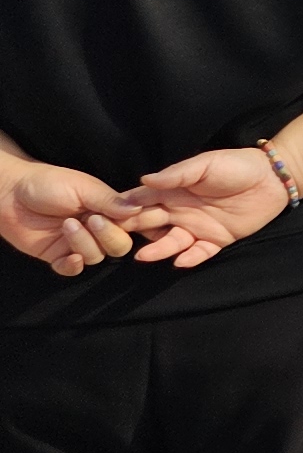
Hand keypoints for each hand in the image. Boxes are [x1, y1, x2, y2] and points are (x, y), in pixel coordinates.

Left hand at [4, 161, 135, 273]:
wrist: (11, 192)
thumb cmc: (49, 183)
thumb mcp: (83, 187)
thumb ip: (110, 201)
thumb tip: (139, 209)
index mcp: (109, 210)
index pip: (134, 223)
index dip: (138, 225)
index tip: (132, 220)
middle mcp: (98, 229)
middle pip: (120, 246)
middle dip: (110, 236)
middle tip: (93, 220)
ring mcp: (78, 243)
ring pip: (97, 256)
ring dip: (84, 243)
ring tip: (67, 224)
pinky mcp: (57, 256)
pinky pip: (73, 270)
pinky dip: (73, 266)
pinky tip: (69, 256)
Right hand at [112, 147, 290, 268]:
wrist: (273, 178)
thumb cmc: (236, 165)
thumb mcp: (205, 165)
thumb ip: (176, 174)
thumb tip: (143, 180)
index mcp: (172, 192)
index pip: (141, 202)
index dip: (122, 209)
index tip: (100, 218)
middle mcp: (179, 211)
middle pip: (149, 224)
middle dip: (131, 232)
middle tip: (112, 241)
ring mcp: (197, 227)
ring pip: (171, 242)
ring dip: (157, 250)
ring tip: (143, 256)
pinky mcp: (217, 239)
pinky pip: (199, 252)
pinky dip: (189, 258)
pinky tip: (180, 261)